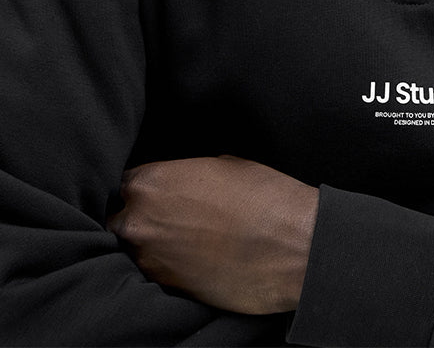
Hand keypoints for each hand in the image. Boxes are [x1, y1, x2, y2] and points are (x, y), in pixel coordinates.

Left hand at [107, 156, 318, 313]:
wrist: (292, 246)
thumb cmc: (264, 196)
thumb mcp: (221, 165)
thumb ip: (185, 175)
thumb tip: (180, 186)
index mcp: (151, 182)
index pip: (124, 183)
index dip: (142, 188)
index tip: (156, 193)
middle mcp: (140, 222)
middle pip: (119, 219)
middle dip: (138, 218)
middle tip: (167, 218)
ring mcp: (150, 260)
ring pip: (133, 250)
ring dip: (151, 244)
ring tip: (182, 240)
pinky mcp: (168, 290)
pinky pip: (153, 274)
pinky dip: (167, 267)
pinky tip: (193, 259)